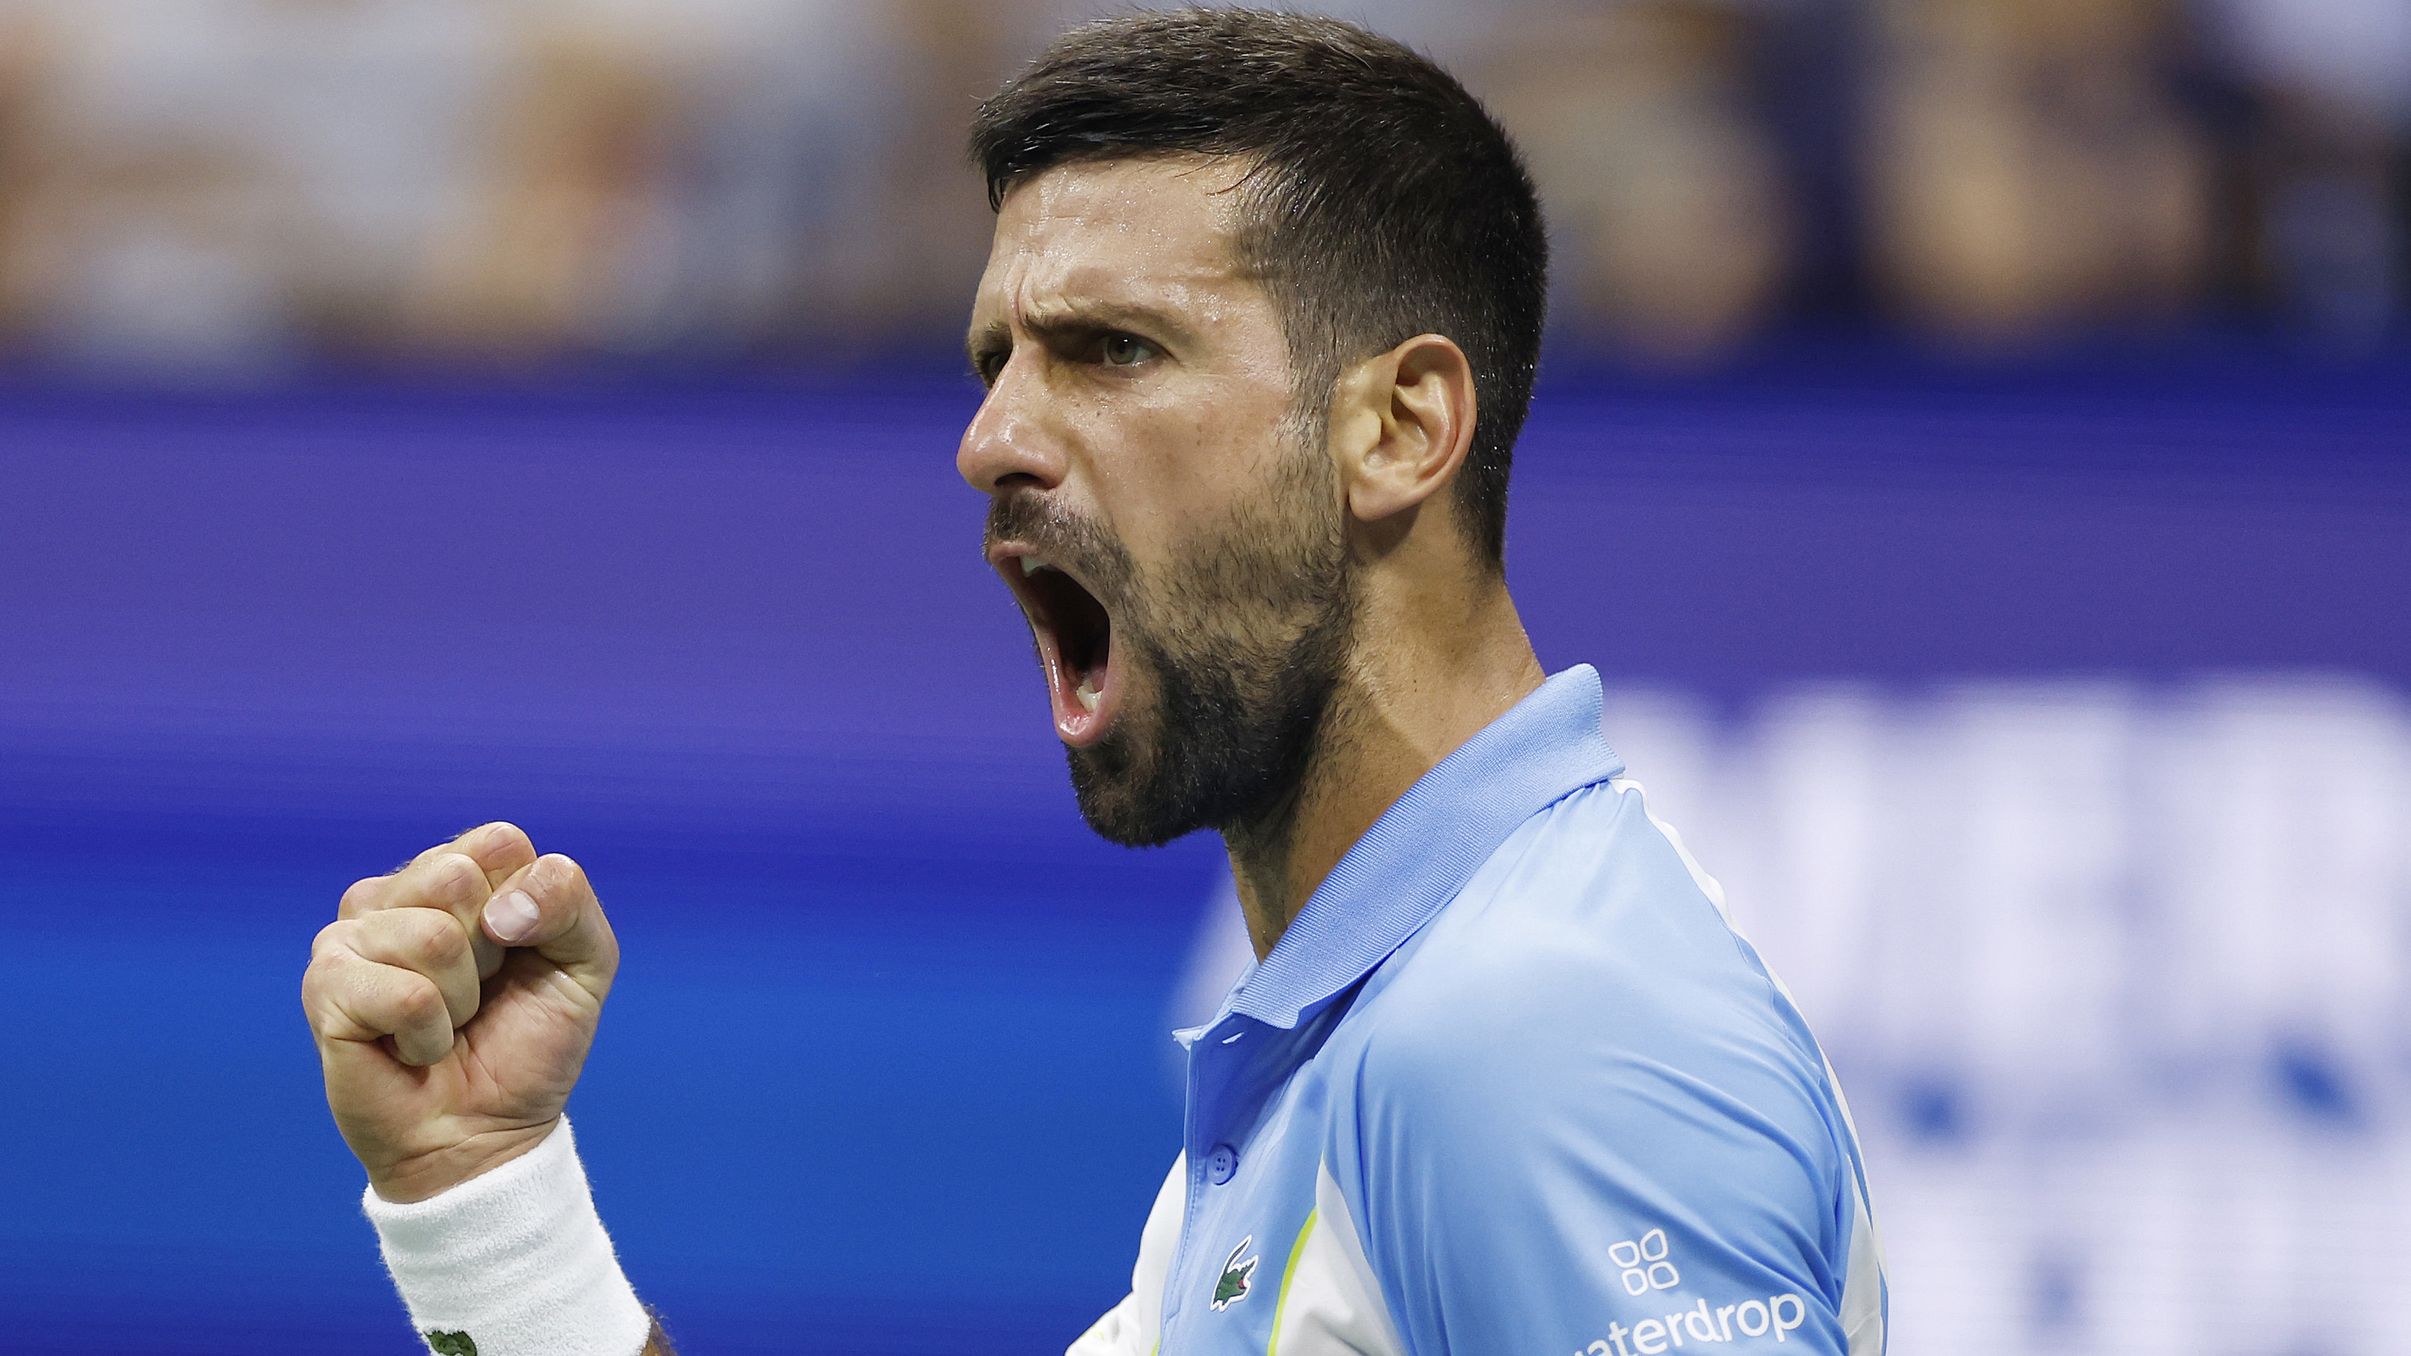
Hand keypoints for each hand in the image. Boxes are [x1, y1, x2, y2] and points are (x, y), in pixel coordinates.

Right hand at [302, 822, 620, 1201]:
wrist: (489, 1135)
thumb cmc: (529, 1045)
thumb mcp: (585, 961)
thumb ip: (568, 899)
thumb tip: (500, 909)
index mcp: (456, 873)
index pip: (498, 841)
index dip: (529, 906)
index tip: (521, 953)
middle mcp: (396, 893)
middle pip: (458, 878)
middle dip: (492, 952)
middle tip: (480, 995)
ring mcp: (350, 937)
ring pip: (433, 936)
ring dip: (460, 1000)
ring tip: (445, 1025)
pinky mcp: (325, 988)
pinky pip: (405, 994)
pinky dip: (428, 1035)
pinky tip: (414, 1050)